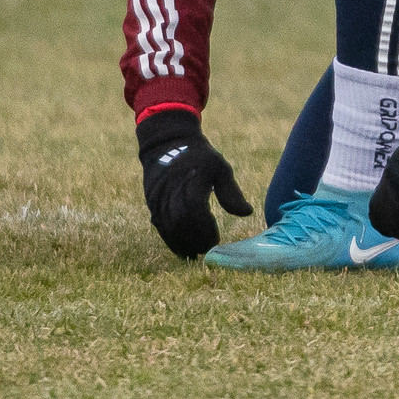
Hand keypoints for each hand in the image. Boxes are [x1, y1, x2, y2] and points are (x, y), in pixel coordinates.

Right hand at [136, 108, 247, 258]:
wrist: (167, 143)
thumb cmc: (199, 156)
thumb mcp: (220, 167)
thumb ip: (231, 192)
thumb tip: (247, 213)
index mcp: (192, 179)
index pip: (196, 209)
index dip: (205, 228)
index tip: (216, 240)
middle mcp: (172, 189)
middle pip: (180, 222)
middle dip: (194, 240)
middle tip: (208, 250)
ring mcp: (159, 197)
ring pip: (168, 227)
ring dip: (182, 244)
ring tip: (195, 254)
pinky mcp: (152, 203)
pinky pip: (160, 226)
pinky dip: (170, 240)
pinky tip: (182, 249)